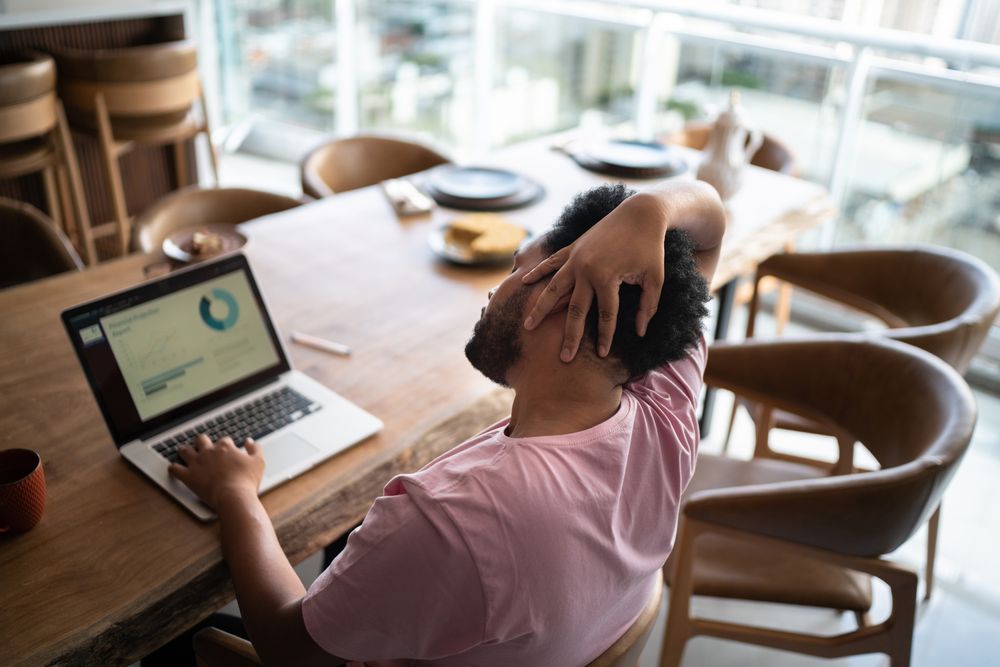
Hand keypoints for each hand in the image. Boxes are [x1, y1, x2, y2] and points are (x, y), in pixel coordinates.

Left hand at [169, 434, 264, 509]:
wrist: (233, 497)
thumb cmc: (246, 481)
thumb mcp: (258, 462)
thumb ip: (255, 449)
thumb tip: (250, 441)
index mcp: (225, 448)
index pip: (224, 440)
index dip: (225, 445)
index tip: (227, 450)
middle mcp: (209, 452)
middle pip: (201, 440)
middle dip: (202, 442)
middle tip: (202, 445)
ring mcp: (197, 463)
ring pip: (185, 450)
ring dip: (184, 450)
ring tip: (183, 451)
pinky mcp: (189, 476)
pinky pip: (175, 469)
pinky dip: (173, 468)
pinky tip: (173, 468)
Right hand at [522, 192, 666, 361]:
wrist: (641, 213)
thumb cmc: (651, 247)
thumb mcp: (656, 278)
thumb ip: (648, 306)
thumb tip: (640, 331)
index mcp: (607, 278)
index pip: (605, 315)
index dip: (606, 336)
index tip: (604, 355)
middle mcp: (586, 270)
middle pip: (575, 309)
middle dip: (570, 335)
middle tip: (563, 358)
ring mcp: (576, 258)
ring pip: (554, 288)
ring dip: (540, 308)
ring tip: (528, 325)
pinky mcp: (573, 247)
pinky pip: (552, 262)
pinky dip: (538, 271)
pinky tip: (525, 281)